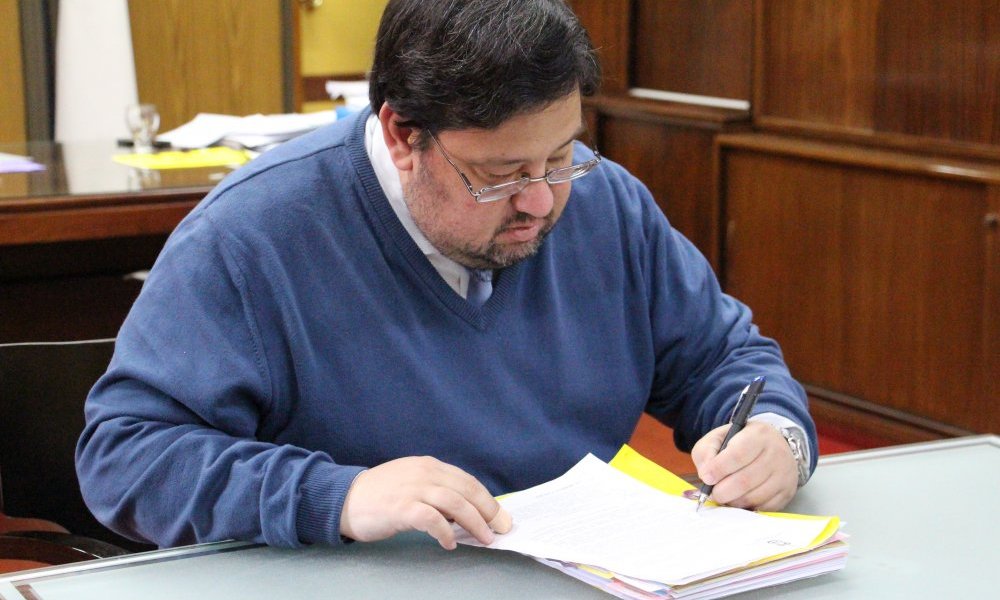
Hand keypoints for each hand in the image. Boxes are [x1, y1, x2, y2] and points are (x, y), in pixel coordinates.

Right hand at [339, 456, 511, 549]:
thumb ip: (436, 492)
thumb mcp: (412, 483)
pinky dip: (445, 531)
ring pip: (454, 502)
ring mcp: (412, 488)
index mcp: (429, 466)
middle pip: (466, 490)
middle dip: (488, 510)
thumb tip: (466, 512)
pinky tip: (450, 543)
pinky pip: (431, 519)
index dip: (487, 499)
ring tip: (483, 538)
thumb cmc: (380, 495)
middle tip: (500, 528)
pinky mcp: (401, 507)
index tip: (500, 516)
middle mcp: (424, 473)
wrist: (344, 499)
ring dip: (473, 521)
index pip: (467, 481)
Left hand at [691, 421, 797, 510]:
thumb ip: (706, 451)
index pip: (738, 455)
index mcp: (758, 435)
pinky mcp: (787, 492)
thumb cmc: (740, 443)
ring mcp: (784, 475)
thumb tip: (706, 474)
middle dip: (722, 491)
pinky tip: (740, 498)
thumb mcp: (719, 437)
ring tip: (725, 495)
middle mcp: (776, 454)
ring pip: (753, 497)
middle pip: (745, 480)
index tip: (706, 477)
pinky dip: (747, 507)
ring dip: (733, 501)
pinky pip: (764, 508)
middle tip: (713, 492)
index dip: (718, 469)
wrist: (771, 445)